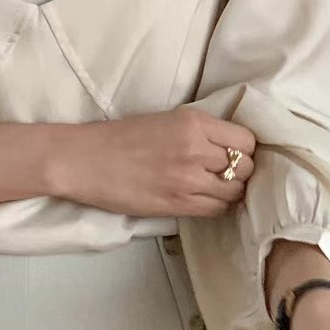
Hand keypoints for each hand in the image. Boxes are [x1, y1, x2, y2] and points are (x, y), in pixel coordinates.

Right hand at [50, 107, 255, 218]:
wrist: (84, 161)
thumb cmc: (119, 138)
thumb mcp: (165, 119)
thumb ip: (198, 131)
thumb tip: (227, 146)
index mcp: (194, 122)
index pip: (246, 141)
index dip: (245, 150)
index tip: (234, 154)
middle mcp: (196, 149)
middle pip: (246, 168)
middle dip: (240, 172)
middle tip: (223, 174)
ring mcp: (187, 179)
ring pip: (234, 192)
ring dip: (228, 192)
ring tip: (212, 189)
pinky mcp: (176, 204)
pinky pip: (215, 210)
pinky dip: (215, 206)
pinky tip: (201, 200)